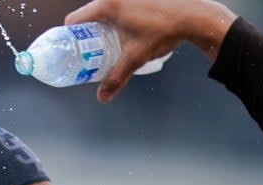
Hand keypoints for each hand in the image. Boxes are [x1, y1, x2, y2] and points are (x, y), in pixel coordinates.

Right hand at [65, 0, 236, 101]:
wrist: (194, 16)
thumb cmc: (163, 31)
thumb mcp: (135, 57)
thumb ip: (116, 77)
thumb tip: (103, 97)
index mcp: (108, 6)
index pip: (74, 19)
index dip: (69, 36)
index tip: (71, 49)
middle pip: (88, 15)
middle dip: (85, 34)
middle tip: (88, 51)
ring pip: (104, 11)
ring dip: (101, 26)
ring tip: (107, 44)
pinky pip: (119, 7)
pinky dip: (116, 19)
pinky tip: (125, 32)